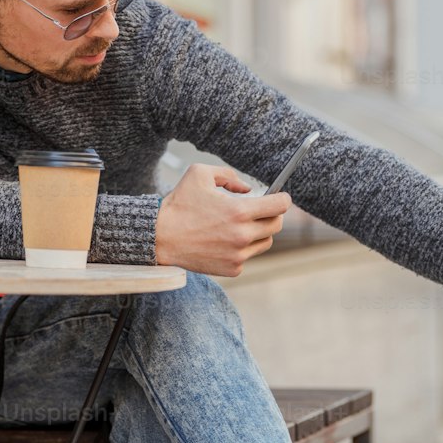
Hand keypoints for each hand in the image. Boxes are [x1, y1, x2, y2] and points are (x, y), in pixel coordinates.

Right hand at [155, 163, 290, 276]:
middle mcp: (242, 236)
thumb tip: (248, 189)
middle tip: (260, 210)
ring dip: (258, 232)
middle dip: (272, 215)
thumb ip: (229, 175)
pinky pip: (248, 256)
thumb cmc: (179, 204)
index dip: (283, 199)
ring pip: (265, 242)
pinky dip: (242, 248)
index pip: (280, 206)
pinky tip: (225, 241)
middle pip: (276, 225)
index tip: (281, 197)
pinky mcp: (232, 269)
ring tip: (239, 225)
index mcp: (239, 211)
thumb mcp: (200, 174)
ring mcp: (238, 255)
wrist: (159, 237)